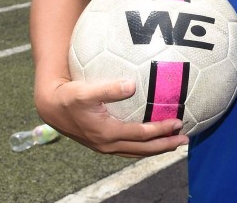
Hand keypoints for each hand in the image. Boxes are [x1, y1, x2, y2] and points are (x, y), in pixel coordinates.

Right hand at [36, 77, 188, 156]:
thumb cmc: (69, 95)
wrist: (51, 106)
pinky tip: (153, 137)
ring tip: (174, 143)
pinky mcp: (102, 142)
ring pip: (136, 151)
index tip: (179, 122)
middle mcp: (107, 144)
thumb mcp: (86, 90)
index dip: (160, 130)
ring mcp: (104, 145)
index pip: (140, 134)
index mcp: (106, 133)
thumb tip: (132, 84)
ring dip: (156, 148)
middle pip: (142, 149)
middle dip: (165, 145)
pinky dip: (144, 145)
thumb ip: (108, 88)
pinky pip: (128, 147)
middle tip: (186, 140)